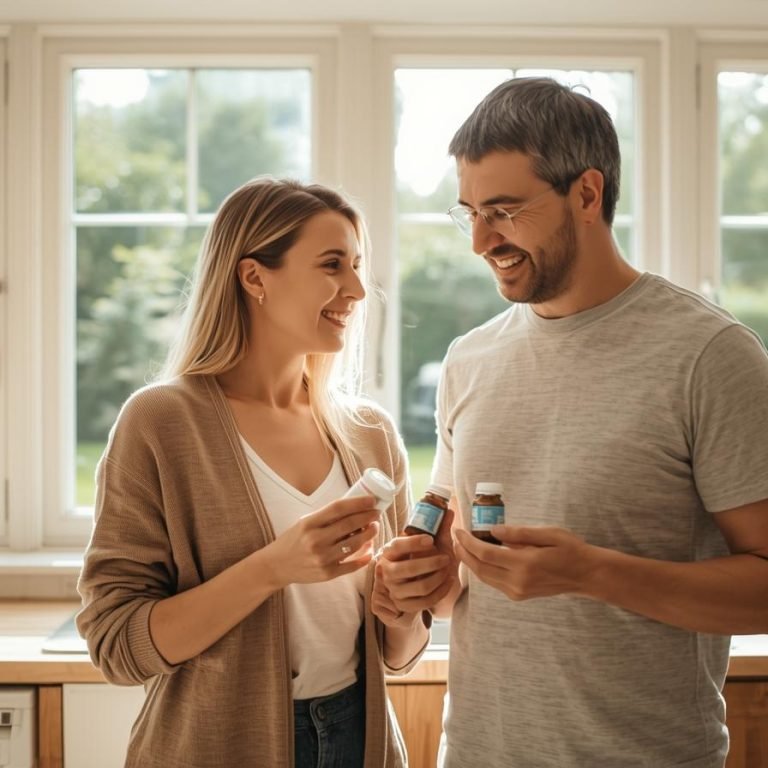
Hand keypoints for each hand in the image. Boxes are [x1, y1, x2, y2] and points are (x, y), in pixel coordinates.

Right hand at [265, 495, 380, 588]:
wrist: (276, 566)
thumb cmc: (294, 540)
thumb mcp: (305, 523)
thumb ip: (327, 517)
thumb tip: (355, 508)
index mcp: (309, 523)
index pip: (339, 508)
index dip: (358, 503)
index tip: (372, 500)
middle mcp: (316, 540)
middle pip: (350, 525)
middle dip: (368, 517)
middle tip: (377, 513)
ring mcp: (322, 558)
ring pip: (355, 544)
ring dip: (369, 535)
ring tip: (374, 528)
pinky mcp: (327, 573)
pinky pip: (352, 565)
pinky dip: (364, 557)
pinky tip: (371, 549)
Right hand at [373, 508, 457, 621]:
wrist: (417, 586)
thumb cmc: (423, 558)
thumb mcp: (430, 543)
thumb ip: (439, 528)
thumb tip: (449, 510)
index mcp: (389, 551)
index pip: (398, 545)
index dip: (413, 543)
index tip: (430, 539)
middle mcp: (387, 571)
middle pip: (409, 568)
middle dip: (431, 563)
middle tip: (446, 558)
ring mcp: (394, 590)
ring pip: (421, 586)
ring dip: (439, 577)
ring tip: (448, 568)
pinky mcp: (404, 605)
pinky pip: (426, 601)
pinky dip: (442, 590)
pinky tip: (449, 581)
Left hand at [454, 525, 594, 600]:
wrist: (585, 575)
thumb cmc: (570, 549)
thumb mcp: (548, 533)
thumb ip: (518, 533)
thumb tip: (492, 530)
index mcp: (525, 564)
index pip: (485, 554)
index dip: (468, 542)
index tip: (459, 529)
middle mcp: (518, 582)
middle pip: (480, 568)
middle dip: (463, 552)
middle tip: (454, 537)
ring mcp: (517, 592)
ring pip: (484, 577)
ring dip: (469, 561)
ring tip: (461, 545)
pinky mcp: (518, 595)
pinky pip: (493, 582)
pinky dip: (481, 569)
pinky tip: (478, 556)